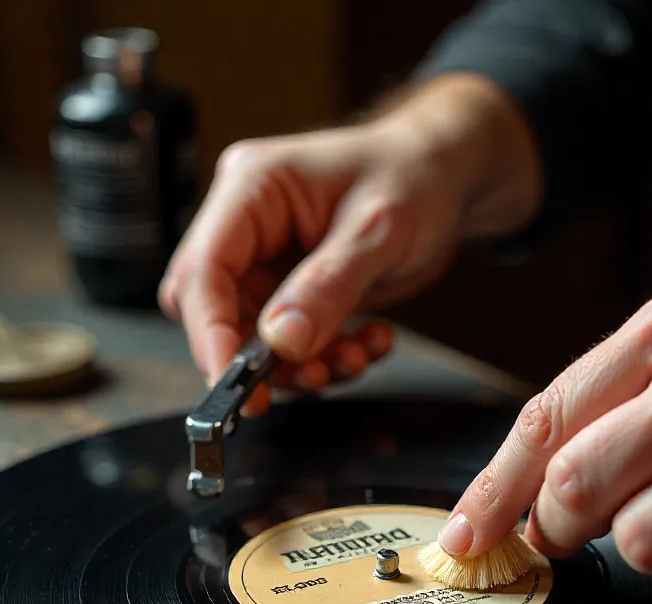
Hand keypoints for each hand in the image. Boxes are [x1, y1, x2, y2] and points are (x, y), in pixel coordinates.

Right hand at [159, 74, 540, 414]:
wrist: (447, 178)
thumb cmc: (415, 175)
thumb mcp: (379, 230)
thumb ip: (329, 286)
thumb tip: (282, 340)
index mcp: (254, 189)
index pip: (204, 268)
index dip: (210, 331)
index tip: (232, 381)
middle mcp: (252, 226)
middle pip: (219, 310)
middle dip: (258, 357)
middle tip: (307, 379)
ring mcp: (271, 260)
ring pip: (256, 338)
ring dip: (303, 364)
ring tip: (354, 358)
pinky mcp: (294, 290)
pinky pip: (292, 343)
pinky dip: (328, 357)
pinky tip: (367, 343)